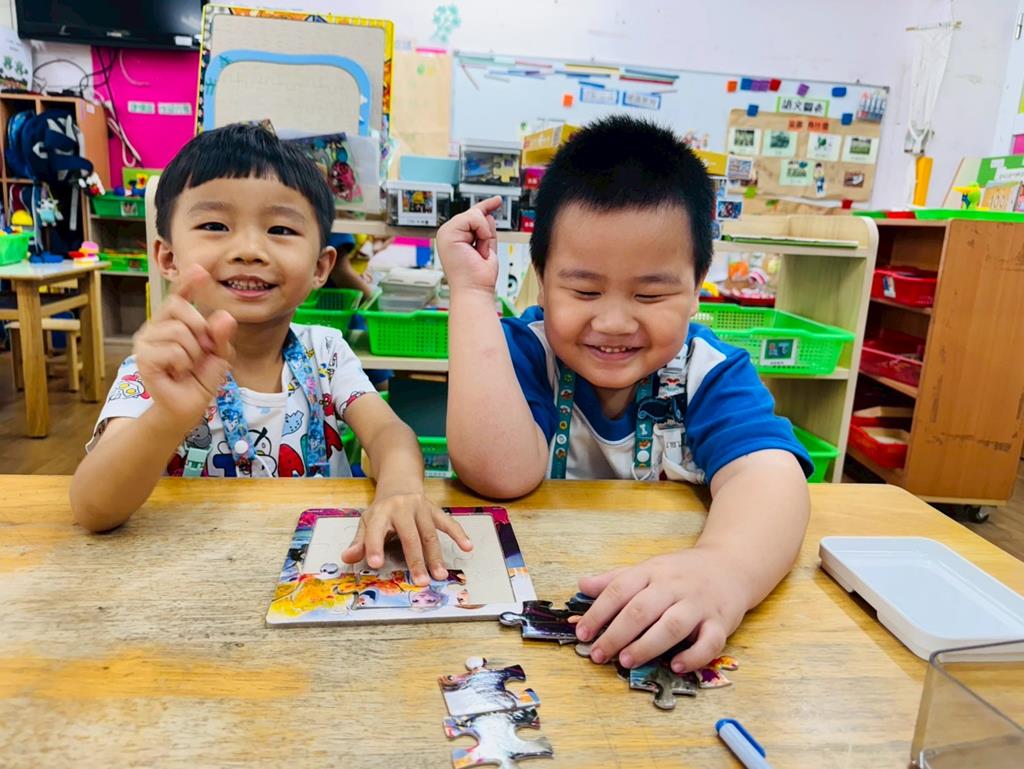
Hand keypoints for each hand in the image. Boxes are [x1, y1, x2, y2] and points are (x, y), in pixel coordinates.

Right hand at [133, 264, 236, 427]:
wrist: (187, 406)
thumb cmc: (200, 378)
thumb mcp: (219, 354)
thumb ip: (221, 335)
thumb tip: (224, 316)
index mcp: (175, 321)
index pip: (178, 295)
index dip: (187, 282)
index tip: (199, 270)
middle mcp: (157, 326)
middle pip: (181, 309)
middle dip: (200, 331)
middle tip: (200, 353)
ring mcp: (146, 340)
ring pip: (179, 331)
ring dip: (193, 353)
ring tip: (187, 366)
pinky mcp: (143, 357)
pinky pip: (173, 350)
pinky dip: (183, 364)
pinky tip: (177, 373)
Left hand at [341, 492, 472, 585]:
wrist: (400, 483)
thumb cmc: (382, 510)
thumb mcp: (366, 522)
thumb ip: (359, 542)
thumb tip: (346, 558)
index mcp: (381, 513)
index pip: (376, 531)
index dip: (374, 547)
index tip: (375, 564)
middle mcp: (402, 508)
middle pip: (410, 536)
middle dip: (415, 560)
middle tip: (421, 581)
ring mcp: (421, 508)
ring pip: (430, 534)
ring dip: (436, 556)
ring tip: (440, 575)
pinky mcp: (435, 510)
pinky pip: (448, 522)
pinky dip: (459, 534)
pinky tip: (467, 547)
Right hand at [436, 196, 501, 293]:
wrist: (474, 289)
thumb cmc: (479, 276)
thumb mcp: (487, 247)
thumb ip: (487, 230)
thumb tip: (488, 215)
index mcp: (455, 237)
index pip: (471, 217)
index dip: (485, 206)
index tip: (496, 200)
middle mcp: (448, 234)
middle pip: (474, 215)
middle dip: (485, 231)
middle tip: (482, 252)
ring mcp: (446, 233)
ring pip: (474, 215)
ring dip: (484, 233)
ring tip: (479, 251)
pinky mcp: (448, 233)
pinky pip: (473, 218)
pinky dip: (482, 230)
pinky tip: (478, 244)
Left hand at [573, 547, 747, 673]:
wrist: (731, 566)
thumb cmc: (682, 572)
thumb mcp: (648, 569)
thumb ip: (616, 579)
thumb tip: (582, 585)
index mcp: (652, 572)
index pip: (620, 590)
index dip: (598, 612)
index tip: (582, 633)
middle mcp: (674, 586)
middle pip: (642, 609)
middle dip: (617, 633)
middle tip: (599, 654)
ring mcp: (698, 604)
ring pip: (672, 625)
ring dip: (647, 645)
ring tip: (627, 661)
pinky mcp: (721, 623)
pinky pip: (710, 642)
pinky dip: (693, 656)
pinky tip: (675, 666)